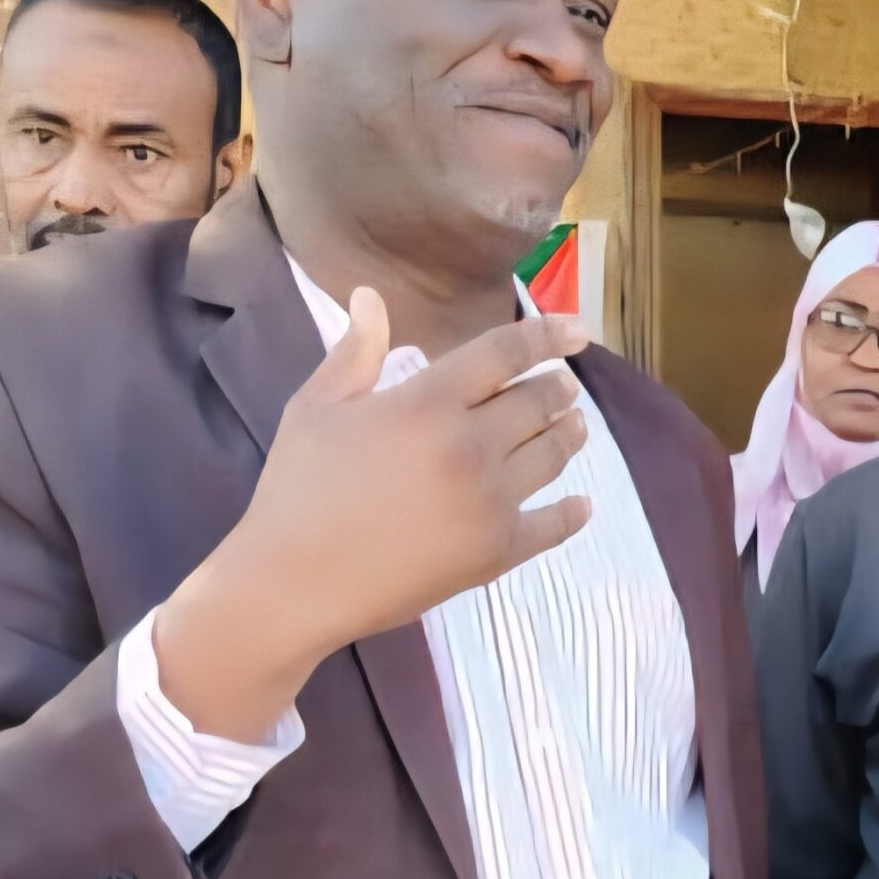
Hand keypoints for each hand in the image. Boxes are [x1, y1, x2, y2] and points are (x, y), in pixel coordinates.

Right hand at [153, 290, 590, 740]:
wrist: (296, 582)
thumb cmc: (297, 490)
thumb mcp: (316, 408)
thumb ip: (355, 352)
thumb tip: (371, 296)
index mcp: (427, 402)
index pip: (505, 353)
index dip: (547, 335)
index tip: (576, 331)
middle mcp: (470, 446)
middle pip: (536, 403)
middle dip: (558, 388)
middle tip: (565, 386)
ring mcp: (489, 502)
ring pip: (551, 456)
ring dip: (569, 436)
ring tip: (576, 427)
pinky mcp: (495, 553)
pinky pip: (551, 527)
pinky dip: (573, 513)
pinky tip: (582, 505)